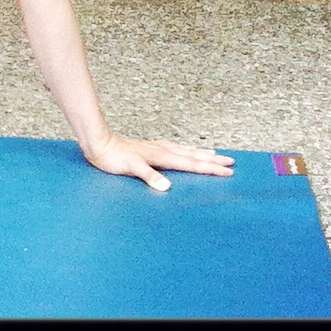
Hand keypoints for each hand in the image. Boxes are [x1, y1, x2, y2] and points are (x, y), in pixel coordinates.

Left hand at [82, 133, 235, 191]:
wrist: (99, 143)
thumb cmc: (113, 157)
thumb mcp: (131, 167)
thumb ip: (149, 176)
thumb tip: (166, 187)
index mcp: (162, 156)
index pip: (192, 164)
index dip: (210, 168)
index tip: (227, 171)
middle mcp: (163, 150)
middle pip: (193, 155)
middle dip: (212, 160)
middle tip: (231, 162)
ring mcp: (157, 148)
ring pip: (186, 151)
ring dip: (202, 154)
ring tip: (215, 155)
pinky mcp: (150, 148)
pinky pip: (175, 149)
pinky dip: (186, 151)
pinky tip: (185, 151)